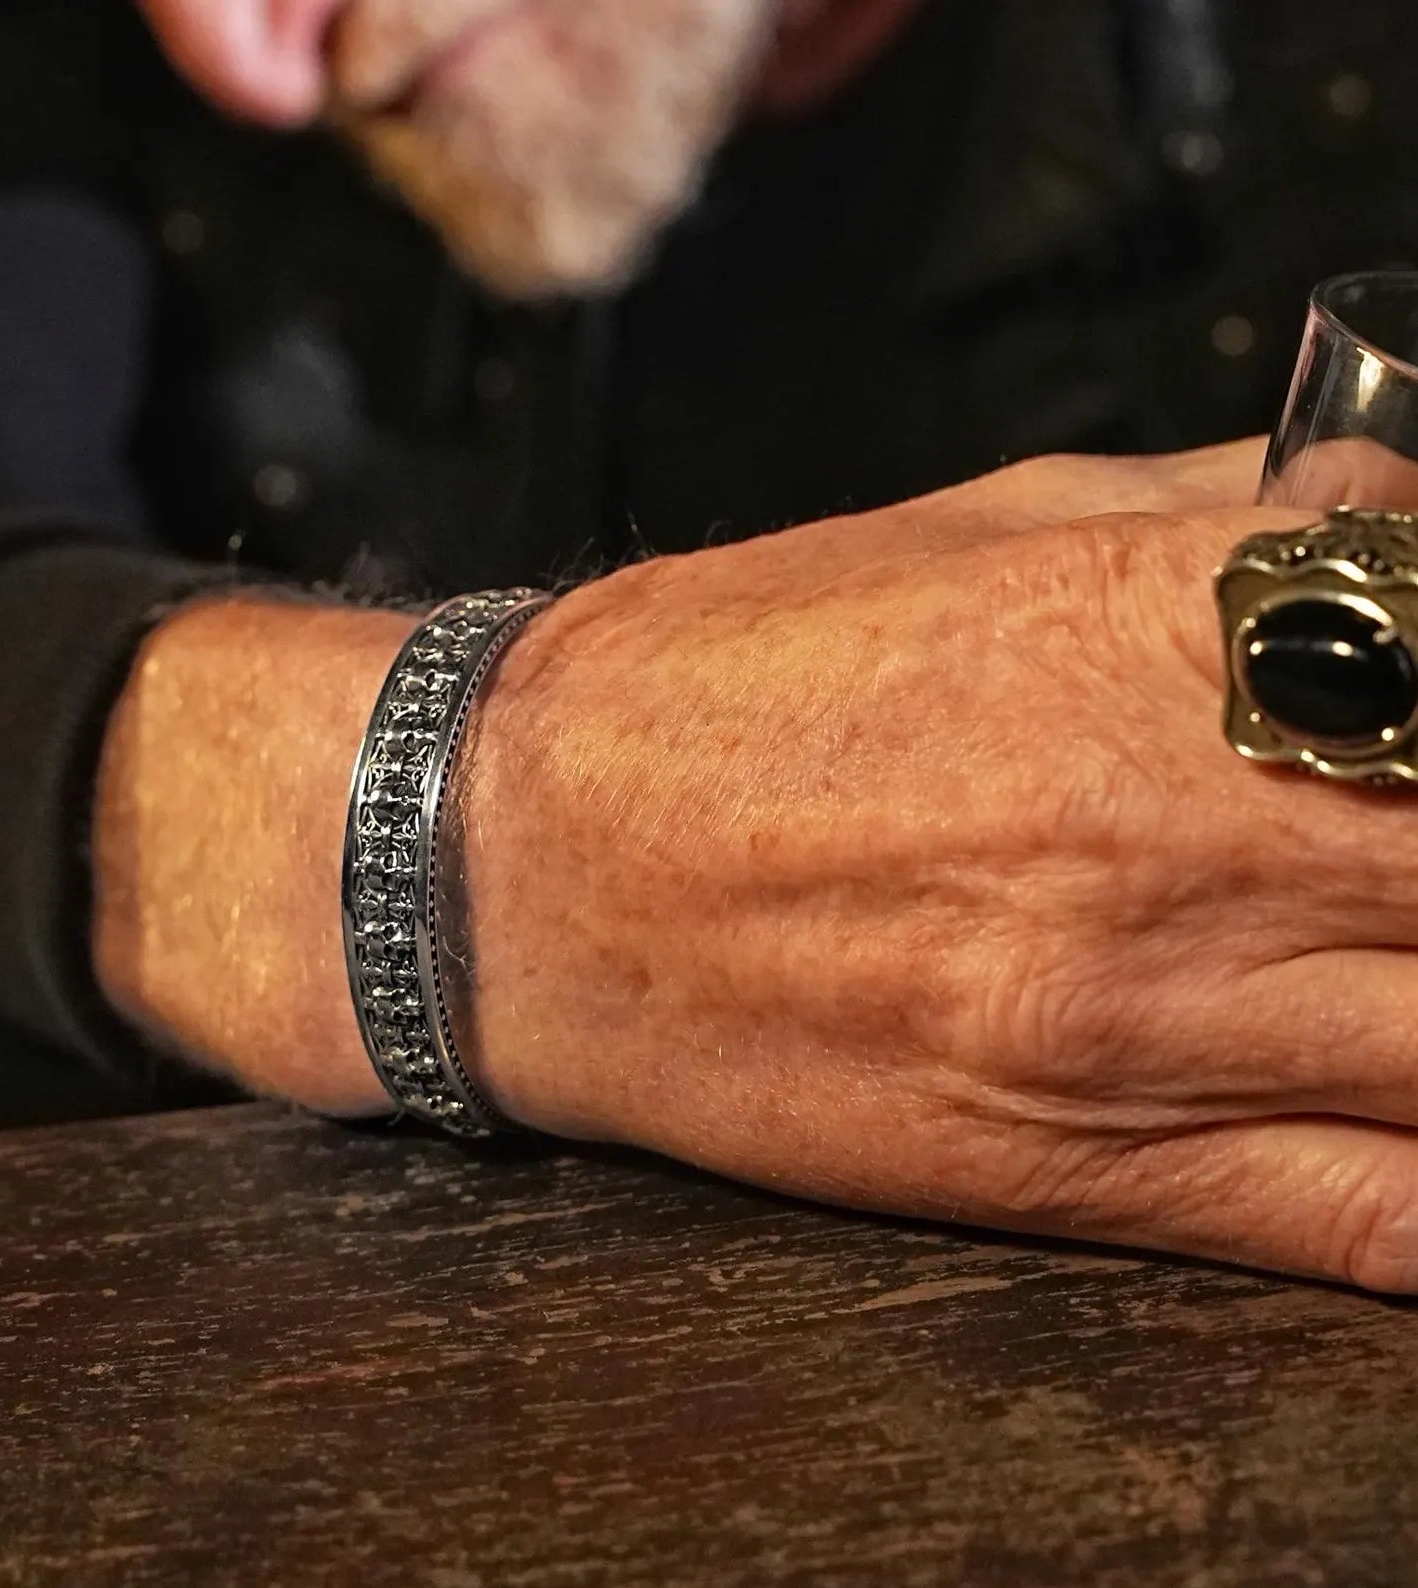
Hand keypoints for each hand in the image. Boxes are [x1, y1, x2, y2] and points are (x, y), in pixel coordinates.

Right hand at [454, 439, 1417, 1292]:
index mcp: (1144, 632)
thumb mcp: (978, 524)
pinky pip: (1374, 1224)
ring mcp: (1137, 1025)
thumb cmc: (722, 681)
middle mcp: (1171, 836)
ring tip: (1410, 959)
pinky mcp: (1078, 1170)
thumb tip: (1397, 528)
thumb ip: (1221, 522)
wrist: (520, 864)